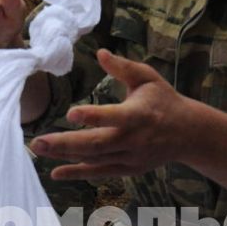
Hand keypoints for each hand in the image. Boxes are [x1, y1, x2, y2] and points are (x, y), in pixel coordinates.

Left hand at [30, 50, 186, 179]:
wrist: (188, 134)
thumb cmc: (164, 100)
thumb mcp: (148, 78)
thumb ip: (123, 67)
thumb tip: (100, 52)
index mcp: (138, 115)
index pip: (113, 117)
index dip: (93, 116)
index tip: (71, 113)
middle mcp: (132, 139)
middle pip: (96, 144)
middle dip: (65, 143)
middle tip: (38, 141)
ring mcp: (129, 157)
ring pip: (93, 159)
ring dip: (65, 156)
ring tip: (38, 149)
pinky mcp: (127, 168)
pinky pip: (99, 172)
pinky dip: (77, 173)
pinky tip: (55, 173)